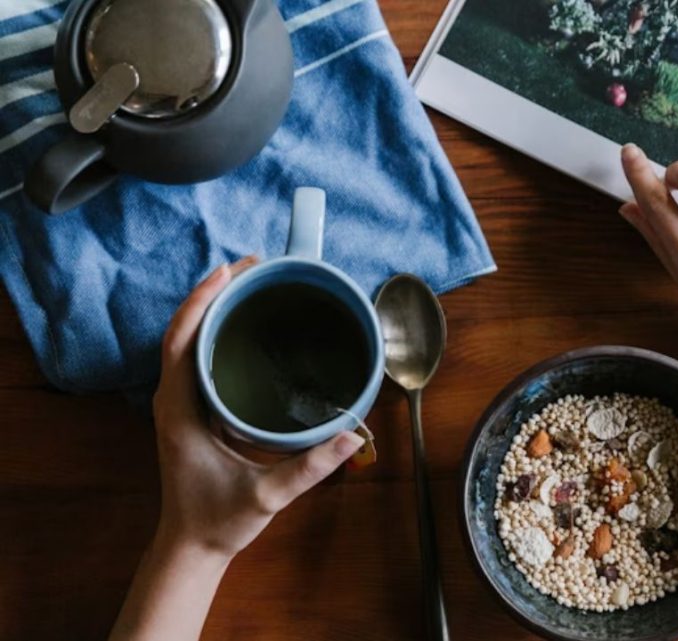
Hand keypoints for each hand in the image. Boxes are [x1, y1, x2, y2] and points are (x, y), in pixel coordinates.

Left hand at [151, 257, 363, 559]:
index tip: (229, 271)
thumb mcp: (267, 495)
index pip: (181, 342)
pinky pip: (199, 358)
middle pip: (184, 331)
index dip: (201, 301)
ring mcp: (181, 404)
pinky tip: (246, 325)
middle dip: (214, 292)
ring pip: (189, 341)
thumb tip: (353, 435)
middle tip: (254, 266)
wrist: (192, 547)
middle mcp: (174, 400)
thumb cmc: (219, 521)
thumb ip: (310, 467)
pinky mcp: (192, 411)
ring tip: (252, 283)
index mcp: (180, 411)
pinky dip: (217, 332)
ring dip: (215, 308)